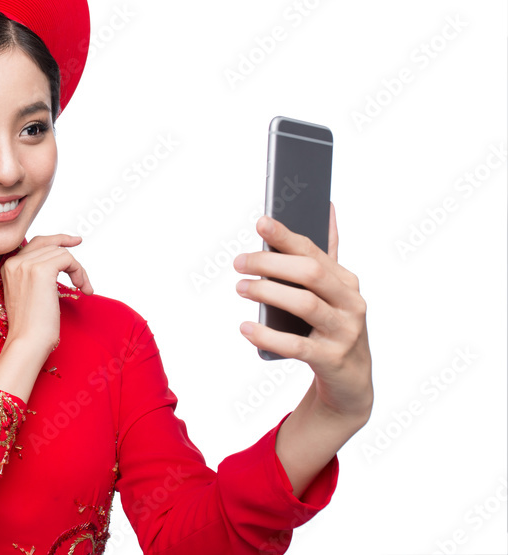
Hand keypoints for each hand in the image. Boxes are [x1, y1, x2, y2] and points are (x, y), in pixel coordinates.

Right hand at [0, 234, 92, 355]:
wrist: (27, 341)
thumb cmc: (30, 326)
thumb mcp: (28, 294)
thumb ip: (35, 275)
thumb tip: (57, 262)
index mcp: (8, 266)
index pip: (36, 243)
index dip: (57, 240)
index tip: (73, 241)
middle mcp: (14, 262)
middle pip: (50, 244)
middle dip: (69, 256)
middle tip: (82, 269)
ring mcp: (26, 265)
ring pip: (61, 252)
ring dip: (78, 269)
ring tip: (83, 287)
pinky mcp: (41, 270)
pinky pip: (68, 259)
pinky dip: (79, 271)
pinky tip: (82, 287)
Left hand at [232, 202, 372, 421]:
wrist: (350, 381)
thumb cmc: (332, 327)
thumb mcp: (333, 291)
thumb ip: (326, 253)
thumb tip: (327, 207)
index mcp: (346, 282)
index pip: (313, 251)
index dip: (286, 236)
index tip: (261, 223)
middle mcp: (351, 304)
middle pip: (310, 274)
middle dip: (271, 264)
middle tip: (239, 262)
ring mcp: (344, 332)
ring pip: (305, 305)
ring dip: (268, 293)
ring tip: (240, 288)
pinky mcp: (331, 359)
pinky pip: (296, 346)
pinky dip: (268, 336)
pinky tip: (246, 328)